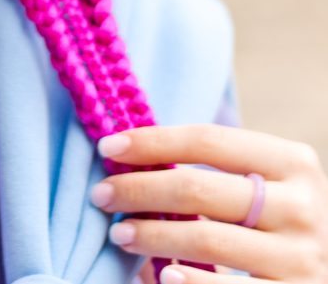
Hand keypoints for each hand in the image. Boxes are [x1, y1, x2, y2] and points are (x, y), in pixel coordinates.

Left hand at [88, 124, 327, 281]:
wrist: (324, 275)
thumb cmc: (274, 222)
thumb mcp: (258, 185)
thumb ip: (209, 167)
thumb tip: (128, 153)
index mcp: (293, 162)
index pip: (208, 139)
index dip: (153, 141)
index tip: (108, 147)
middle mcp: (303, 207)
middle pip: (200, 188)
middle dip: (141, 189)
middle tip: (102, 194)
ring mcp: (301, 258)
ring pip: (208, 239)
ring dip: (153, 236)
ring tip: (119, 233)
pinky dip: (190, 282)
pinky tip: (160, 274)